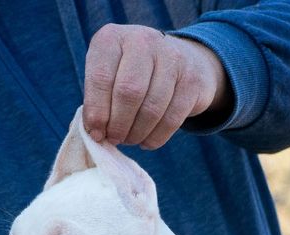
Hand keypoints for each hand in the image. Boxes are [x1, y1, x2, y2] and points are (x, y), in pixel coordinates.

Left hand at [82, 23, 231, 148]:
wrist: (182, 60)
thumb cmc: (133, 72)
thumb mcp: (110, 73)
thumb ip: (98, 98)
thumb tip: (96, 133)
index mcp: (113, 38)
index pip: (100, 78)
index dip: (97, 112)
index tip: (96, 133)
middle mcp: (143, 42)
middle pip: (128, 93)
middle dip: (118, 125)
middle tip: (115, 139)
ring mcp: (172, 58)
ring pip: (151, 108)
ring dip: (137, 133)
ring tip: (130, 139)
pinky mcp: (193, 81)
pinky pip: (172, 119)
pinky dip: (156, 137)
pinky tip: (147, 141)